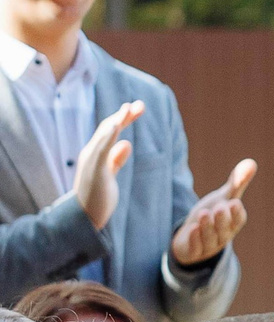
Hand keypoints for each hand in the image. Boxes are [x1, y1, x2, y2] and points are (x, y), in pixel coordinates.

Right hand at [70, 101, 142, 231]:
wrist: (85, 217)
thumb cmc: (97, 196)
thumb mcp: (109, 174)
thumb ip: (116, 159)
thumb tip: (126, 144)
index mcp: (97, 154)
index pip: (110, 131)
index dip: (124, 118)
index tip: (137, 109)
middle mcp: (92, 153)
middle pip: (108, 128)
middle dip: (124, 115)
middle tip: (140, 105)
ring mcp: (92, 160)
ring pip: (104, 135)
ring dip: (117, 120)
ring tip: (129, 108)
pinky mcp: (94, 169)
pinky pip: (101, 149)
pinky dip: (108, 136)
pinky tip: (117, 125)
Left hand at [169, 158, 255, 264]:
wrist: (193, 236)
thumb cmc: (213, 214)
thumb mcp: (223, 198)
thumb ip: (236, 183)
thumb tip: (252, 162)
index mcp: (233, 223)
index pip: (238, 220)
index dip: (236, 213)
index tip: (234, 202)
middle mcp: (224, 235)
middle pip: (224, 229)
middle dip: (222, 219)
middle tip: (220, 208)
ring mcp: (209, 245)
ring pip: (210, 238)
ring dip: (207, 227)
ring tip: (203, 214)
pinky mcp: (194, 251)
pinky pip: (196, 248)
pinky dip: (195, 239)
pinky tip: (192, 228)